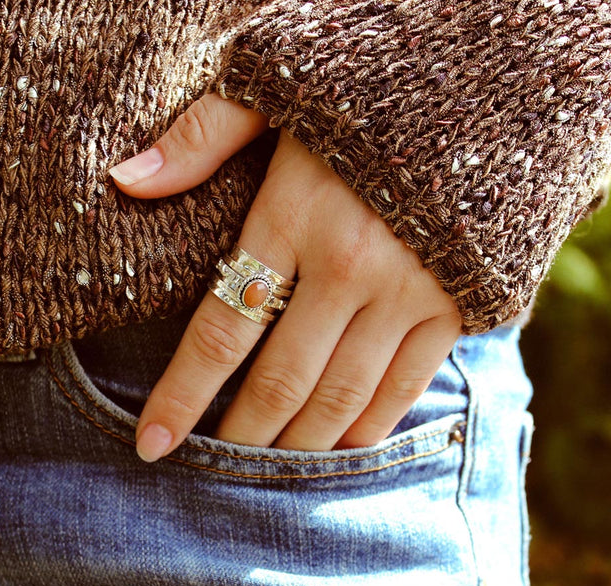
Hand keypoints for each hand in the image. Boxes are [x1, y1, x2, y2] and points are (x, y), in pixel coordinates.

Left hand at [109, 93, 461, 459]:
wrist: (493, 82)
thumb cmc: (367, 92)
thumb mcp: (275, 91)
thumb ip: (200, 139)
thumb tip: (124, 180)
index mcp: (295, 215)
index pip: (222, 329)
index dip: (182, 395)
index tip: (152, 442)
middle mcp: (350, 265)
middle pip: (280, 380)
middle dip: (240, 436)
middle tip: (211, 469)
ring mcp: (409, 291)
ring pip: (340, 398)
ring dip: (298, 445)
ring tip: (265, 471)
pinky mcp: (455, 306)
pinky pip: (403, 388)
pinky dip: (366, 428)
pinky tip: (337, 449)